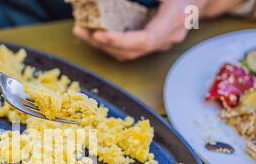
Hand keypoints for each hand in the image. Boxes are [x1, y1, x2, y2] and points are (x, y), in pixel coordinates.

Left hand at [73, 0, 244, 60]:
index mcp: (175, 19)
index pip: (145, 40)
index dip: (121, 40)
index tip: (99, 34)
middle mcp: (168, 36)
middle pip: (132, 50)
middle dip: (103, 44)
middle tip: (81, 30)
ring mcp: (162, 41)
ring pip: (129, 52)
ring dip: (103, 45)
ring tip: (83, 31)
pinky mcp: (155, 40)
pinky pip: (130, 47)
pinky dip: (112, 42)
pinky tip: (96, 32)